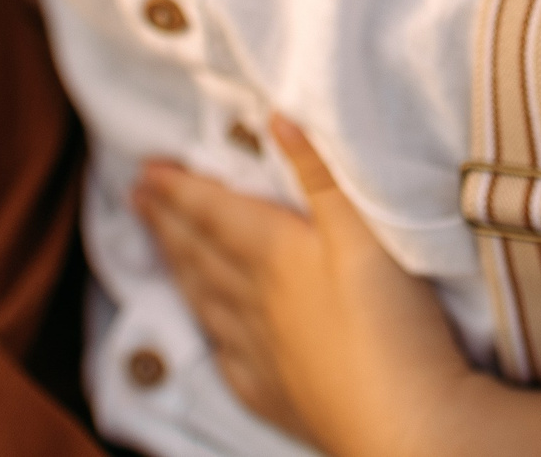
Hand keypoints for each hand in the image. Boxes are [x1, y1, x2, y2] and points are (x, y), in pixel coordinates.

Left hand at [133, 116, 483, 456]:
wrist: (405, 421)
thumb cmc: (389, 321)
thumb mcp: (364, 232)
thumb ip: (321, 175)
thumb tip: (278, 119)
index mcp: (275, 255)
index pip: (214, 213)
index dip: (180, 190)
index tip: (145, 171)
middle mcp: (257, 302)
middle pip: (201, 254)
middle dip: (168, 222)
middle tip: (135, 197)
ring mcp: (262, 353)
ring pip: (208, 302)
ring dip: (180, 270)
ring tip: (159, 248)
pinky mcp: (277, 396)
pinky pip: (229, 358)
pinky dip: (212, 336)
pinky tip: (212, 334)